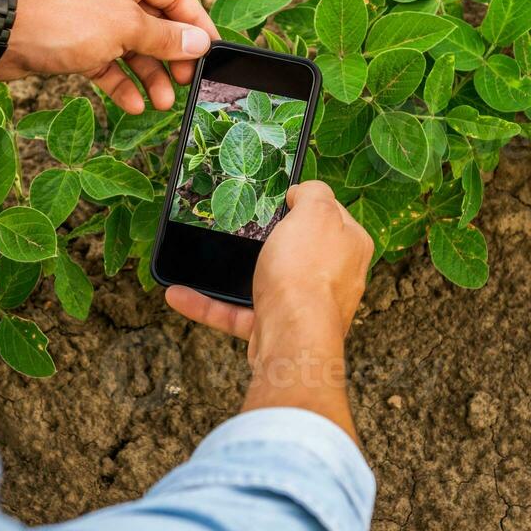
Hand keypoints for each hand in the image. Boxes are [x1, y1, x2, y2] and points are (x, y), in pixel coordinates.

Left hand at [0, 0, 218, 112]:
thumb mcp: (125, 28)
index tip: (212, 51)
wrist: (1, 34)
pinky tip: (132, 105)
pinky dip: (120, 82)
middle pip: (155, 24)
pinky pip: (107, 63)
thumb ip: (165, 38)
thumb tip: (199, 43)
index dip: (196, 23)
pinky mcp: (75, 42)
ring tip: (162, 104)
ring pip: (132, 48)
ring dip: (149, 76)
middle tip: (186, 83)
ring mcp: (92, 17)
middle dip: (172, 56)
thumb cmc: (63, 18)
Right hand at [165, 182, 372, 443]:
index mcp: (350, 246)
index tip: (278, 201)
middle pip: (298, 250)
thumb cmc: (307, 272)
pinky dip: (209, 304)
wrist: (292, 337)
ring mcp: (305, 307)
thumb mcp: (316, 211)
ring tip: (202, 259)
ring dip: (230, 274)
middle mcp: (333, 279)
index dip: (305, 205)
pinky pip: (238, 313)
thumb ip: (314, 193)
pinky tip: (180, 294)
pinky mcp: (275, 330)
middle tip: (240, 227)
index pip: (331, 217)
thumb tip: (303, 193)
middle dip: (267, 241)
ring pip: (263, 282)